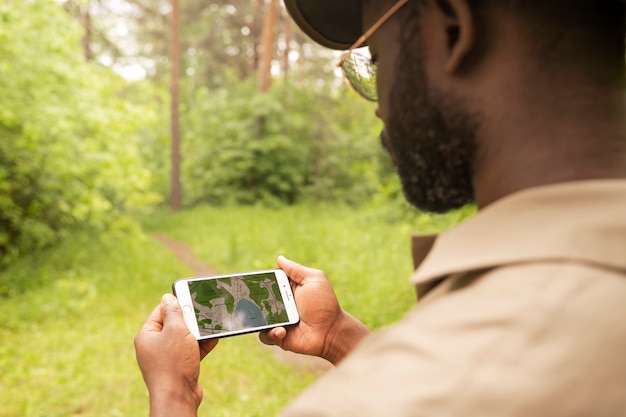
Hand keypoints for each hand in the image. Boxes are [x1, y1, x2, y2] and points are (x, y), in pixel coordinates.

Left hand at [134, 294, 217, 416]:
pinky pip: (190, 351)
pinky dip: (201, 346)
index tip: (189, 297)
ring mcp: (166, 358)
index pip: (160, 312)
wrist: (178, 396)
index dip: (175, 303)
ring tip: (210, 326)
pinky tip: (213, 339)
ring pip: (183, 338)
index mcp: (147, 336)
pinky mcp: (179, 367)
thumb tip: (168, 297)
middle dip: (189, 319)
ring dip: (197, 333)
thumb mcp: (176, 330)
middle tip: (202, 312)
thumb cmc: (174, 363)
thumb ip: (174, 312)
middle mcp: (154, 346)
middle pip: (173, 325)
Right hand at [260, 256, 370, 364]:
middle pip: (258, 300)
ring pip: (258, 319)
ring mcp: (278, 321)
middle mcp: (280, 304)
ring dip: (260, 318)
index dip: (258, 281)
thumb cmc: (325, 304)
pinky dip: (270, 333)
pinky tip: (282, 330)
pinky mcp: (278, 337)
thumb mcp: (314, 280)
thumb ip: (296, 269)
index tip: (249, 280)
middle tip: (248, 299)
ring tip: (271, 319)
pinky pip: (265, 336)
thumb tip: (279, 258)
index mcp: (287, 290)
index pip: (267, 283)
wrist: (332, 331)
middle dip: (252, 300)